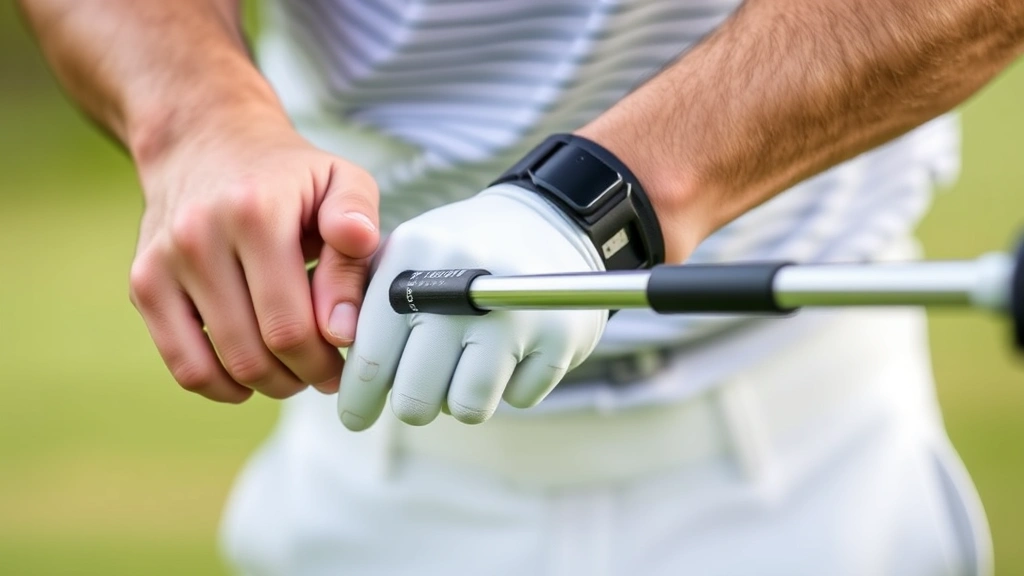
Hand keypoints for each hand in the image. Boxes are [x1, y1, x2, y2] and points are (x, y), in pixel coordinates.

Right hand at [128, 108, 378, 402]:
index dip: (325, 359)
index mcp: (255, 212)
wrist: (206, 140)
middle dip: (301, 376)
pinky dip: (221, 385)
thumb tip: (345, 320)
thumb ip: (356, 237)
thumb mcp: (342, 181)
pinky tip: (250, 373)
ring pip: (219, 367)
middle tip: (325, 370)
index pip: (291, 324)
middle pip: (255, 352)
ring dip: (267, 384)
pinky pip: (182, 365)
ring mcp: (164, 263)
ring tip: (293, 369)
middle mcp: (199, 237)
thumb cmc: (287, 173)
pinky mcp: (143, 284)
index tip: (346, 359)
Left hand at [336, 184, 607, 429]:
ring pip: (468, 408)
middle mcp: (462, 287)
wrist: (545, 222)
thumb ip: (359, 302)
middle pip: (415, 397)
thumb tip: (337, 374)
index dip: (358, 400)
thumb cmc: (456, 254)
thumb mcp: (403, 255)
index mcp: (413, 261)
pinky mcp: (560, 336)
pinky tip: (513, 349)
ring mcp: (515, 312)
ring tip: (468, 366)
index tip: (356, 417)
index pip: (370, 357)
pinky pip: (519, 399)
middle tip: (421, 392)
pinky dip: (512, 386)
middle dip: (414, 403)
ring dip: (464, 399)